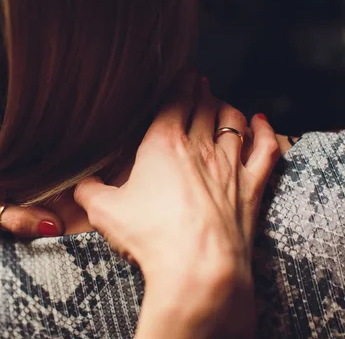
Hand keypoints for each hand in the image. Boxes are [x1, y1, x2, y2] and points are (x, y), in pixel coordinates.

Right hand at [74, 79, 278, 336]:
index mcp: (163, 145)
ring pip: (233, 121)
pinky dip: (265, 131)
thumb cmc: (152, 237)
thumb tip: (78, 185)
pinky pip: (266, 149)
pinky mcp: (251, 188)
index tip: (182, 75)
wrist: (198, 269)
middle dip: (201, 90)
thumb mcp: (105, 213)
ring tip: (221, 100)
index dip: (178, 84)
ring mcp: (229, 166)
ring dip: (226, 107)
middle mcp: (200, 147)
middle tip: (199, 82)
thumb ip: (89, 192)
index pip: (174, 102)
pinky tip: (261, 121)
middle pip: (203, 106)